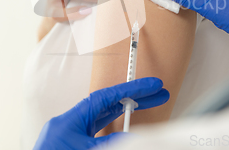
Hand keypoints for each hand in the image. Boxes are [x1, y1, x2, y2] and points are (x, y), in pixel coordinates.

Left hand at [33, 77, 169, 149]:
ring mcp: (72, 135)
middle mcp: (71, 124)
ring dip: (125, 114)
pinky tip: (126, 131)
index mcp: (70, 120)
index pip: (106, 97)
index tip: (152, 85)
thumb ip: (111, 144)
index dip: (131, 89)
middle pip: (108, 106)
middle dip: (134, 100)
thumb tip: (133, 139)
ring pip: (104, 119)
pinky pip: (97, 132)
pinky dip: (114, 129)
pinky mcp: (74, 145)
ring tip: (148, 108)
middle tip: (158, 95)